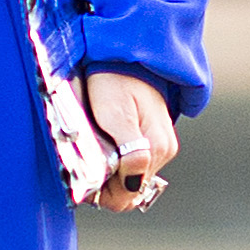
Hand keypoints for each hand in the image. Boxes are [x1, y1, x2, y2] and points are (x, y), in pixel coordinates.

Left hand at [84, 68, 178, 211]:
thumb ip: (129, 154)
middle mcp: (165, 150)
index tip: (85, 183)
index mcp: (158, 148)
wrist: (124, 54)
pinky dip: (117, 162)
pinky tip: (104, 147)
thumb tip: (133, 187)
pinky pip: (134, 163)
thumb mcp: (117, 116)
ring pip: (131, 177)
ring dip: (110, 173)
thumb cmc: (115, 80)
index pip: (130, 195)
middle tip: (85, 165)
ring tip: (93, 153)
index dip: (106, 194)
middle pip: (131, 189)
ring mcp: (161, 144)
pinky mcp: (153, 137)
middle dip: (107, 184)